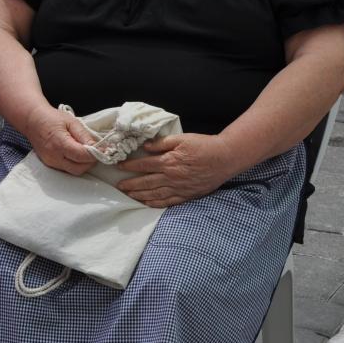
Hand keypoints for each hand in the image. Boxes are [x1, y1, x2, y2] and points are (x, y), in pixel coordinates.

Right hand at [23, 104, 96, 174]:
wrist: (32, 120)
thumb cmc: (52, 118)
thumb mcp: (72, 122)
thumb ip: (85, 136)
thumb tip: (100, 147)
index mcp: (59, 144)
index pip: (82, 156)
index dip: (95, 154)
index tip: (103, 149)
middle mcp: (54, 157)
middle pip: (79, 168)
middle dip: (90, 162)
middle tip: (95, 150)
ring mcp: (50, 162)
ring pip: (73, 171)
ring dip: (83, 164)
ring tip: (84, 151)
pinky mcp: (49, 164)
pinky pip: (66, 169)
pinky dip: (74, 163)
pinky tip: (75, 153)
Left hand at [116, 133, 237, 207]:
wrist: (225, 158)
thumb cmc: (204, 146)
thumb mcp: (181, 139)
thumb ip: (162, 143)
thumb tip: (145, 146)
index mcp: (168, 162)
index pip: (143, 165)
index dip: (129, 166)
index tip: (118, 167)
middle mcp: (171, 177)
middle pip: (145, 182)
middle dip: (130, 184)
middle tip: (119, 186)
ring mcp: (179, 188)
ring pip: (154, 194)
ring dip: (139, 195)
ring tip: (128, 195)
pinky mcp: (187, 195)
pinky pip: (167, 202)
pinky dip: (155, 204)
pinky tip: (146, 203)